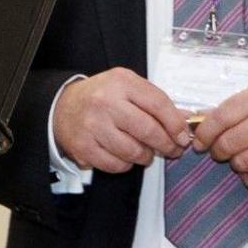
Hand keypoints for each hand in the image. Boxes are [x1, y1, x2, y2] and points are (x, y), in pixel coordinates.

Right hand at [51, 67, 190, 172]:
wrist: (62, 106)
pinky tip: (125, 157)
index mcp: (121, 83)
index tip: (182, 136)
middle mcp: (105, 102)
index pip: (158, 104)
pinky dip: (126, 164)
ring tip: (146, 153)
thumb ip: (156, 101)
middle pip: (147, 130)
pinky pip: (115, 164)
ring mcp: (93, 125)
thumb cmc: (101, 96)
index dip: (175, 124)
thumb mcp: (128, 87)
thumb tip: (185, 120)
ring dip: (145, 156)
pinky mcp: (83, 146)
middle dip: (166, 145)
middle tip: (172, 150)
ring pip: (133, 151)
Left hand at [191, 76, 247, 190]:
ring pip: (242, 163)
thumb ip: (240, 102)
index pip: (222, 117)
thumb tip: (204, 119)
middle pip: (229, 143)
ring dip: (235, 163)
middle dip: (217, 150)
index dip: (205, 132)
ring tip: (240, 157)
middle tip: (218, 151)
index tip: (199, 139)